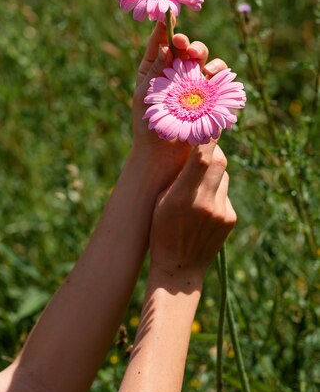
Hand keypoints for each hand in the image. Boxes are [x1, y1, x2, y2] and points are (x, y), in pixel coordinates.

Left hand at [132, 19, 227, 187]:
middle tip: (184, 45)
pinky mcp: (210, 97)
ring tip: (200, 63)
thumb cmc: (147, 127)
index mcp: (155, 69)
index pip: (162, 43)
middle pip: (186, 48)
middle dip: (188, 43)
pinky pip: (219, 80)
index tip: (168, 19)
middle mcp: (177, 73)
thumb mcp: (144, 97)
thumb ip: (155, 72)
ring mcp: (195, 84)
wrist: (163, 156)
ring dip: (204, 56)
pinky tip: (212, 76)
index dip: (166, 29)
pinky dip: (218, 74)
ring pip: (205, 60)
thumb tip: (167, 47)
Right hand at [149, 139, 235, 283]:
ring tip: (196, 182)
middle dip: (211, 150)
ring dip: (213, 171)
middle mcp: (205, 203)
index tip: (205, 122)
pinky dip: (216, 190)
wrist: (179, 269)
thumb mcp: (160, 201)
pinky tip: (203, 203)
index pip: (201, 157)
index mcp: (180, 197)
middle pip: (219, 160)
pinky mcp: (230, 218)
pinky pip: (225, 192)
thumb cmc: (160, 231)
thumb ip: (178, 176)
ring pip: (223, 175)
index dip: (206, 137)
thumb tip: (194, 147)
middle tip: (200, 146)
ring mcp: (221, 211)